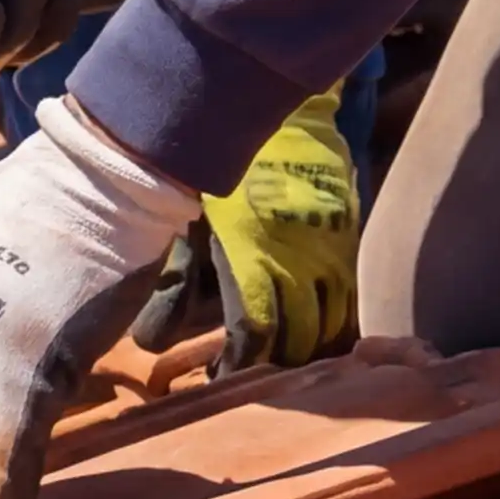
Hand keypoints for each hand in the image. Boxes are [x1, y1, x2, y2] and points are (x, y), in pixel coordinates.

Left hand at [199, 95, 359, 367]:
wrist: (287, 118)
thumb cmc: (225, 172)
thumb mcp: (191, 224)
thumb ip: (176, 283)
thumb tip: (146, 343)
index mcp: (254, 257)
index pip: (255, 332)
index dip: (238, 365)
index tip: (220, 380)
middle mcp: (301, 262)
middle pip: (299, 340)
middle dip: (275, 366)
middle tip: (252, 378)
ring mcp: (334, 253)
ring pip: (335, 327)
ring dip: (310, 351)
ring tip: (285, 364)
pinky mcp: (353, 244)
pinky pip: (352, 300)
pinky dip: (337, 325)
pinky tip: (319, 334)